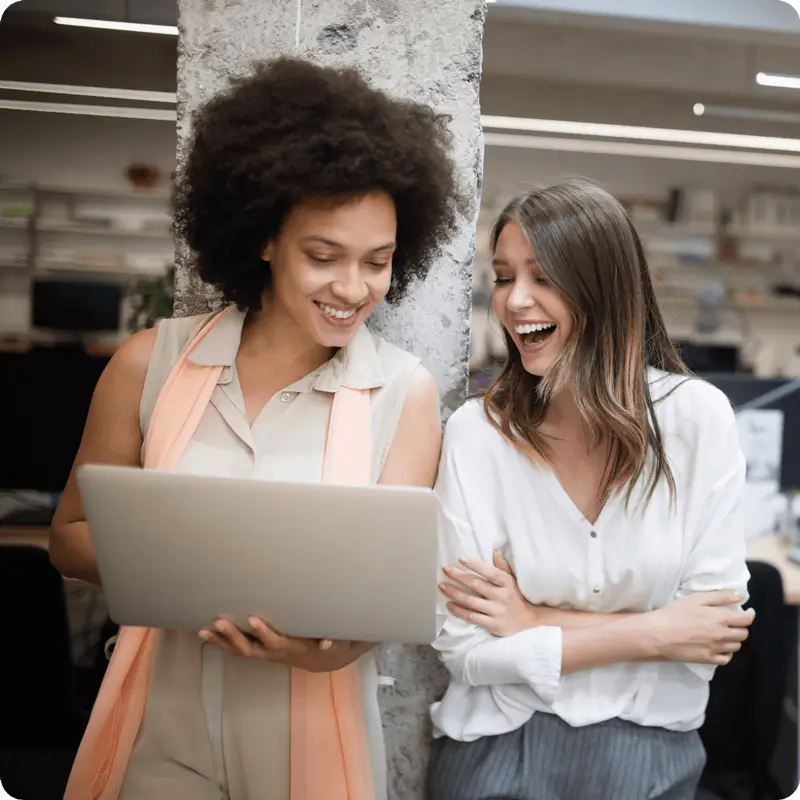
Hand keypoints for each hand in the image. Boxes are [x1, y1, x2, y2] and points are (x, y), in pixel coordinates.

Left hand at [199, 617, 370, 672]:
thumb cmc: (331, 643)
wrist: (324, 660)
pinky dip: (222, 643)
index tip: (252, 618)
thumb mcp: (340, 641)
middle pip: (251, 649)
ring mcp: (265, 654)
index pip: (276, 643)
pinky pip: (238, 649)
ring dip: (221, 642)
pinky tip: (207, 633)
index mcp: (293, 648)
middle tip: (218, 622)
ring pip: (240, 651)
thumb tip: (327, 642)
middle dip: (233, 636)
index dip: (264, 633)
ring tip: (203, 630)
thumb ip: (335, 640)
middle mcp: (275, 654)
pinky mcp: (260, 651)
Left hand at [440, 550, 533, 636]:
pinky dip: (459, 611)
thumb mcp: (512, 579)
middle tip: (445, 569)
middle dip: (458, 576)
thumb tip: (494, 551)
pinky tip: (449, 605)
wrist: (528, 620)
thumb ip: (502, 566)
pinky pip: (471, 617)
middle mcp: (502, 596)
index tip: (461, 559)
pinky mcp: (492, 625)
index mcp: (507, 583)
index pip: (490, 572)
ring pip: (471, 601)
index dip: (475, 565)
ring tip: (442, 586)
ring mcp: (497, 611)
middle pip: (476, 585)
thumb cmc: (516, 596)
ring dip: (454, 593)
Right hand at [644, 592, 754, 664]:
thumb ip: (720, 596)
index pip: (746, 619)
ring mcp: (716, 649)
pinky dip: (726, 652)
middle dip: (741, 626)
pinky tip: (718, 646)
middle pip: (743, 634)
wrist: (658, 634)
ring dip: (734, 639)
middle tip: (732, 622)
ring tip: (724, 633)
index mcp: (721, 618)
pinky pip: (726, 658)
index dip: (750, 614)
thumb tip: (741, 595)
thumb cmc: (674, 613)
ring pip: (736, 646)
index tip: (748, 611)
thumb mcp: (696, 599)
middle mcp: (722, 635)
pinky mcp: (708, 659)